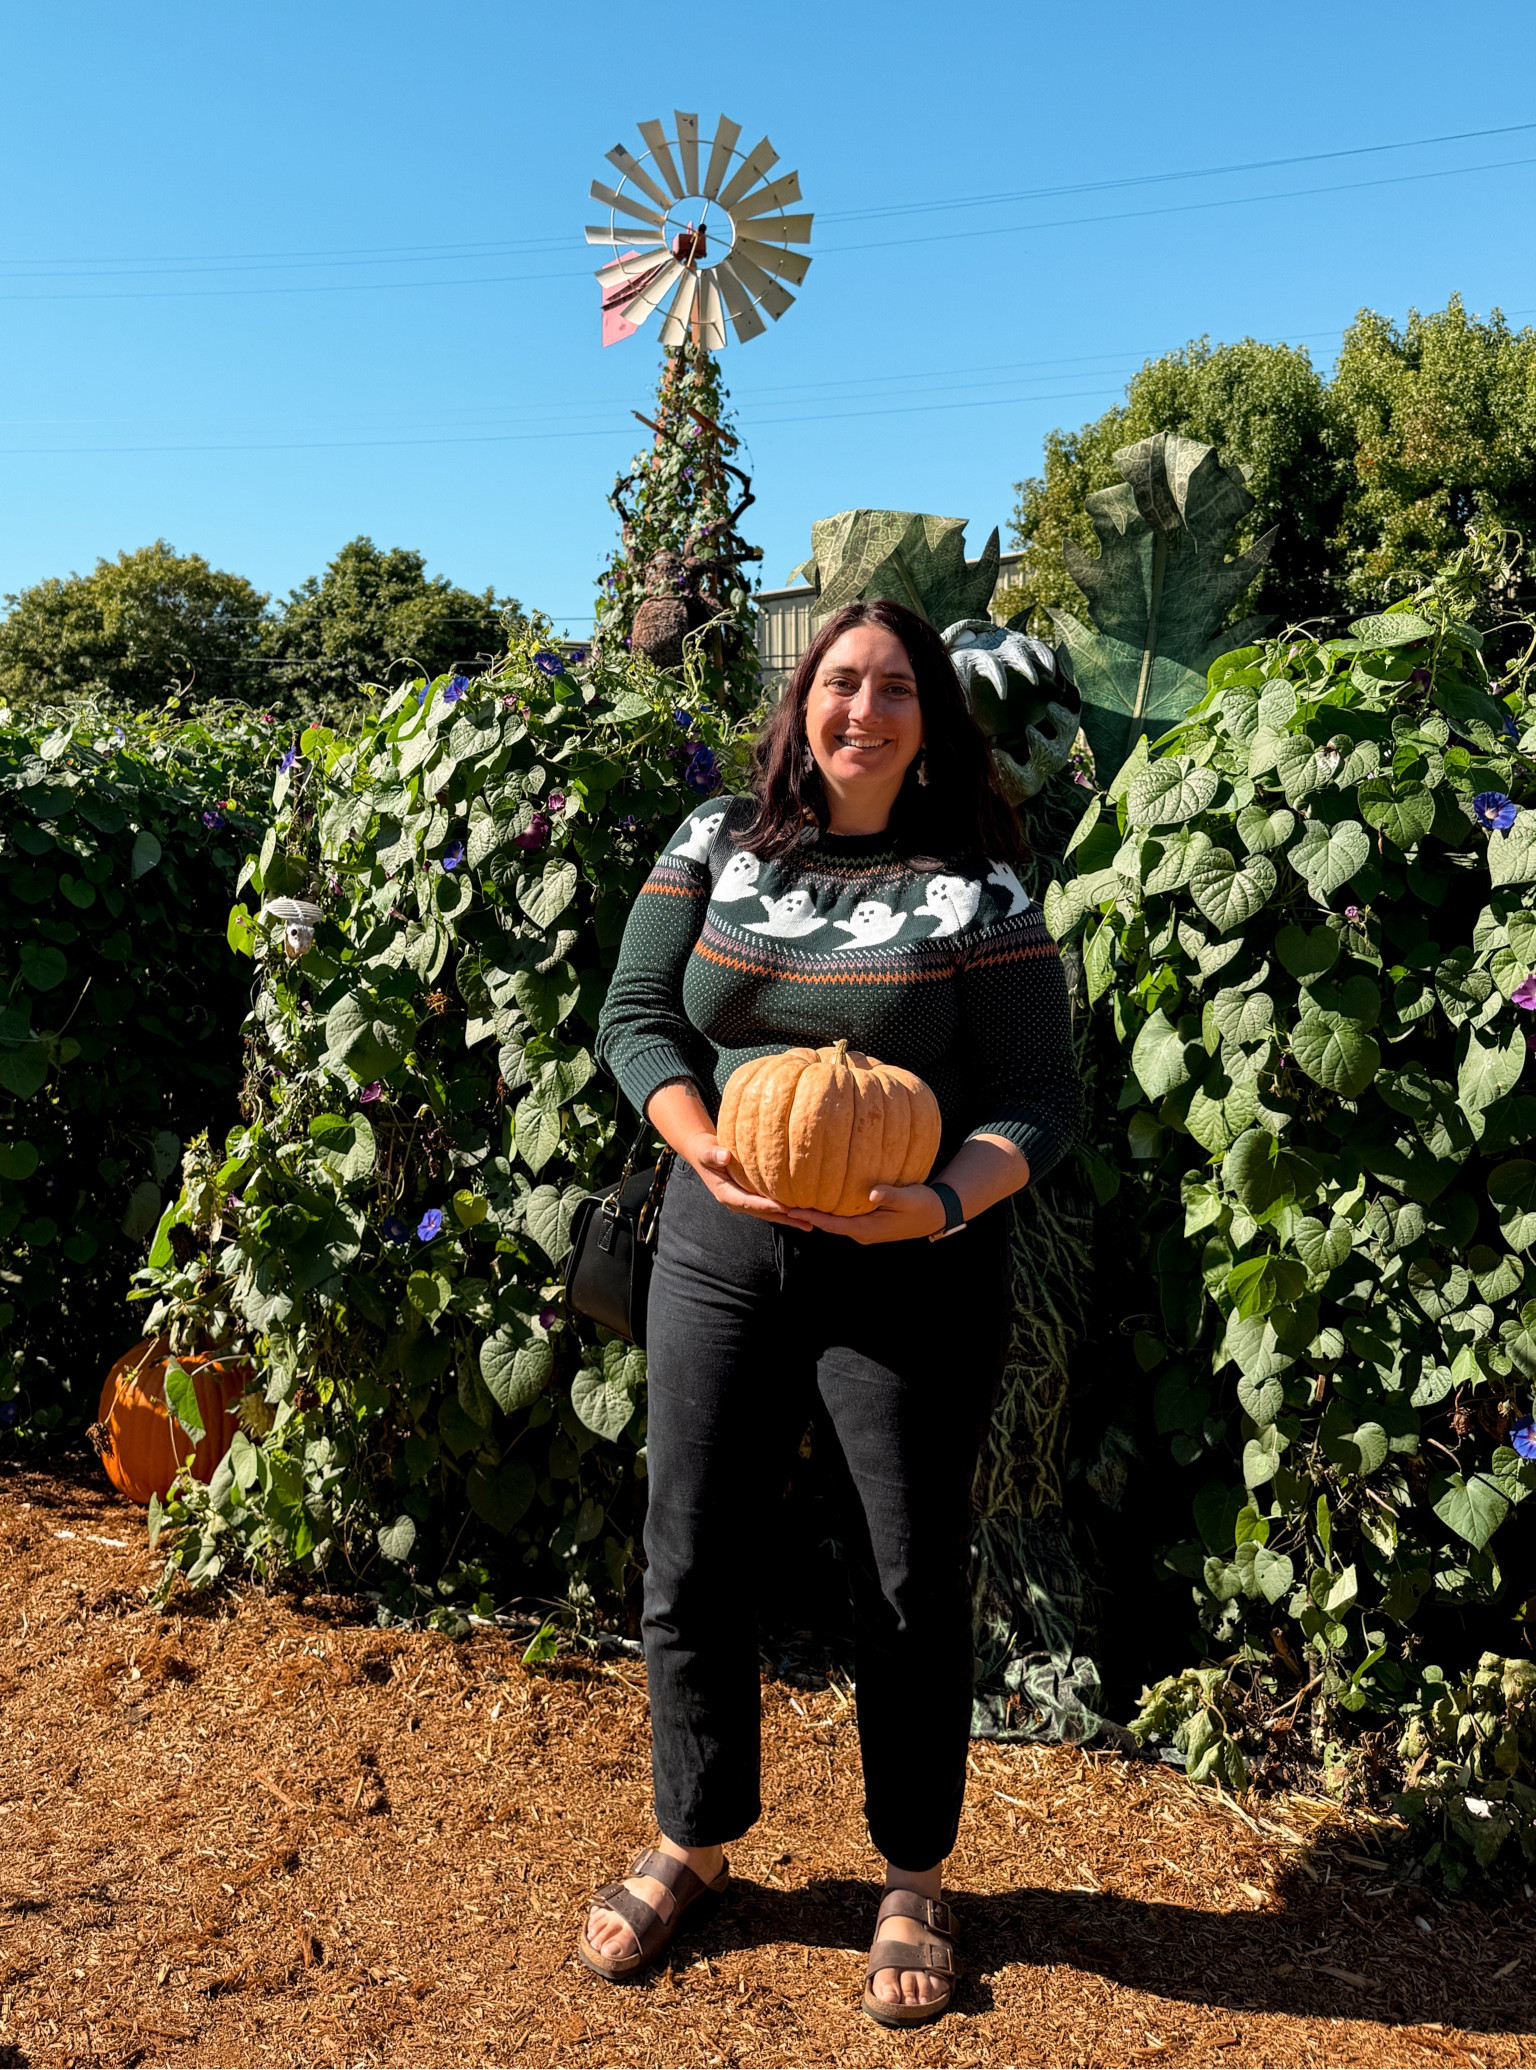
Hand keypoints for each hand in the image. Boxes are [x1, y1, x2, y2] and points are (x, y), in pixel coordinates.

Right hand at [684, 1136, 814, 1228]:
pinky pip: (771, 1206)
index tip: (783, 1207)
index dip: (765, 1206)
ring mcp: (746, 1201)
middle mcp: (737, 1202)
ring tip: (810, 1223)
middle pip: (763, 1213)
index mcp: (726, 1195)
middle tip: (805, 1220)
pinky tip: (803, 1212)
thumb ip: (713, 1154)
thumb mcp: (706, 1152)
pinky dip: (786, 1210)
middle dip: (783, 1218)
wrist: (706, 1154)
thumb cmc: (706, 1151)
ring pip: (770, 1213)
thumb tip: (724, 1156)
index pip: (748, 1203)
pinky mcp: (753, 1197)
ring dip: (789, 1218)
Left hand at [792, 1183, 946, 1244]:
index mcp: (867, 1229)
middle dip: (807, 1216)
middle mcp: (862, 1232)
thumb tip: (872, 1194)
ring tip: (794, 1200)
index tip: (790, 1210)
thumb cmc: (922, 1205)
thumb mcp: (909, 1198)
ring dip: (816, 1213)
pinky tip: (819, 1196)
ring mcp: (865, 1229)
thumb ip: (890, 1195)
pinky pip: (843, 1217)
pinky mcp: (868, 1222)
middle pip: (828, 1225)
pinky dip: (829, 1209)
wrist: (936, 1214)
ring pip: (834, 1221)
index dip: (811, 1218)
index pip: (832, 1225)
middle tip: (783, 1203)